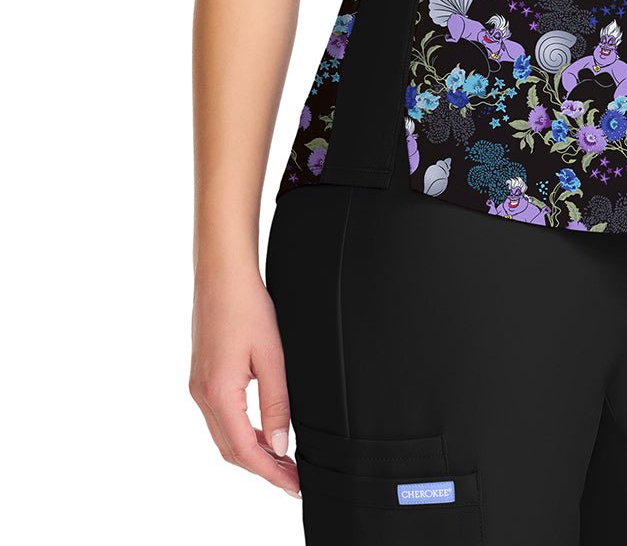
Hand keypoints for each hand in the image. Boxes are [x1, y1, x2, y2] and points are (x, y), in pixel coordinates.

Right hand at [189, 267, 300, 498]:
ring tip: (282, 459)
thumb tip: (280, 445)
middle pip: (231, 450)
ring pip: (224, 435)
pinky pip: (221, 417)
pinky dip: (242, 431)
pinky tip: (263, 430)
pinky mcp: (202, 377)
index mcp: (218, 394)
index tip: (293, 486)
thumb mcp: (271, 357)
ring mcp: (199, 387)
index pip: (244, 451)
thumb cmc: (247, 307)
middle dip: (262, 468)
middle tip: (293, 477)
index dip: (270, 473)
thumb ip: (276, 403)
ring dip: (252, 451)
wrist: (221, 274)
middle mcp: (202, 396)